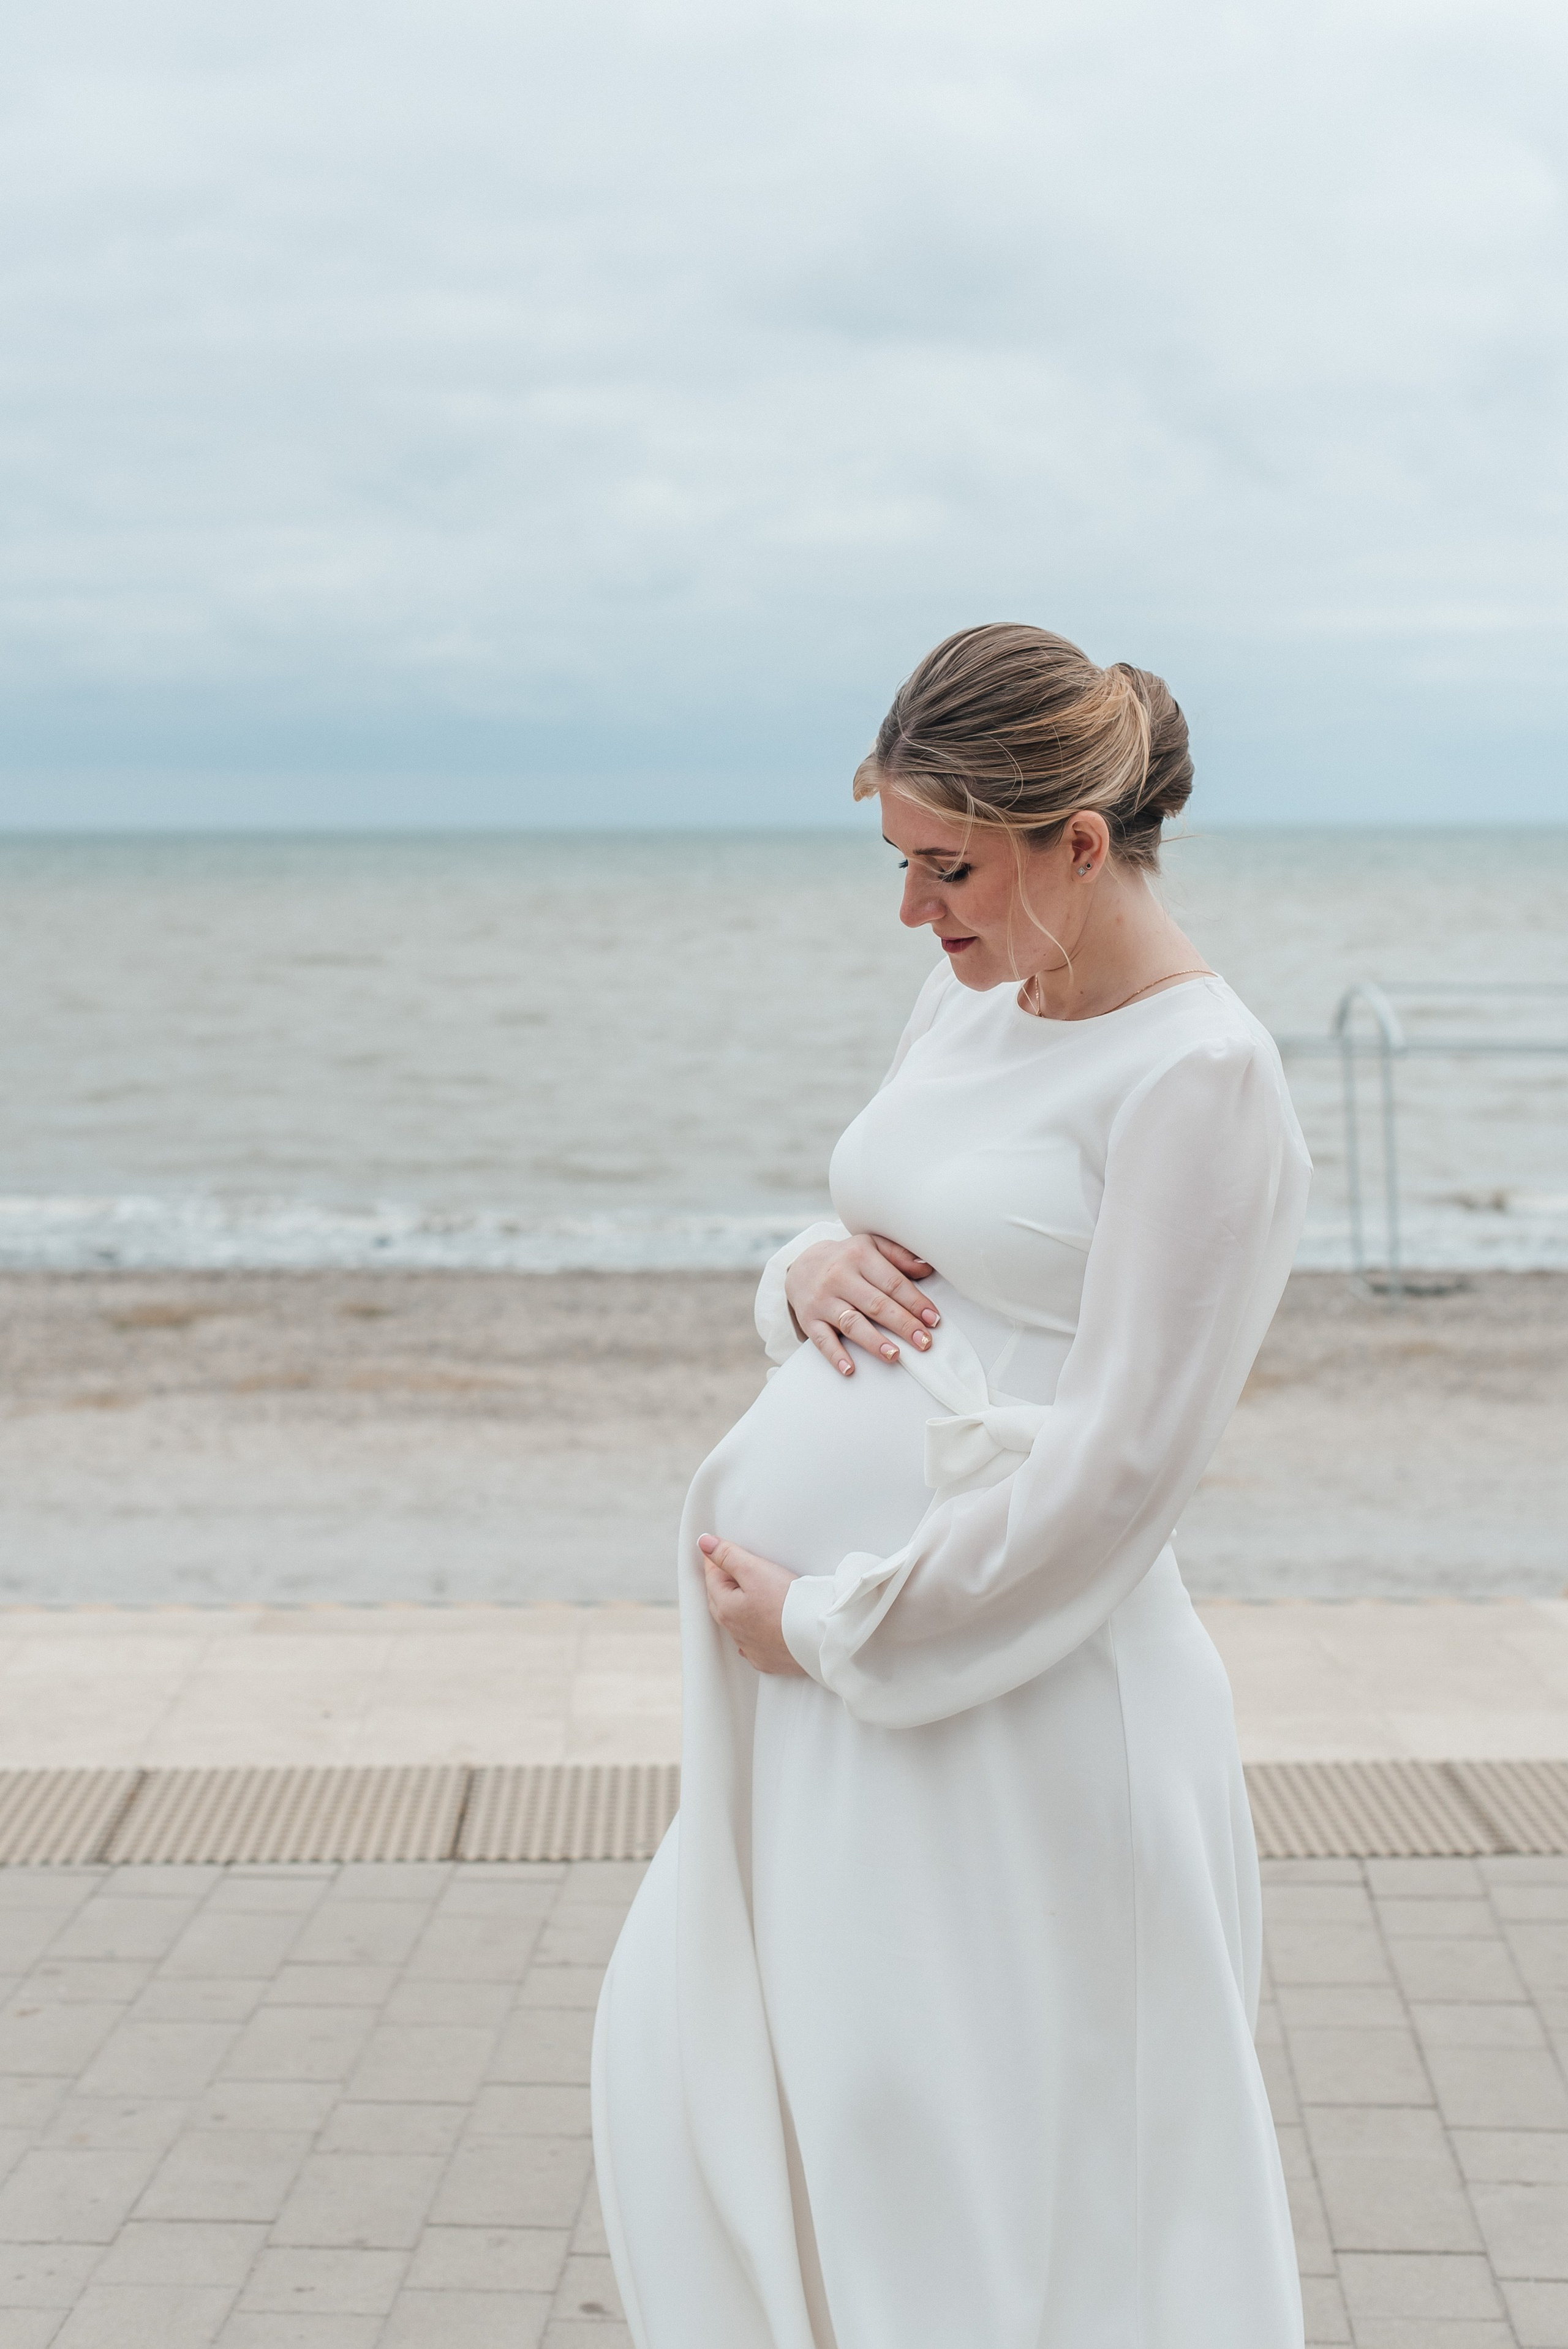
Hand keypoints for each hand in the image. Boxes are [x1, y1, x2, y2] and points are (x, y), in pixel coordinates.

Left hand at [698, 1536, 806, 1674]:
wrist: (818, 1637)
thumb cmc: (788, 1604)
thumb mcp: (754, 1570)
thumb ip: (728, 1555)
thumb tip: (704, 1543)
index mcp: (726, 1609)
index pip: (712, 1578)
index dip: (717, 1560)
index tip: (722, 1549)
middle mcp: (735, 1632)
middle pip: (722, 1601)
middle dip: (725, 1583)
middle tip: (734, 1567)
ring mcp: (752, 1649)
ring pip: (738, 1623)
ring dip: (740, 1608)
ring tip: (754, 1593)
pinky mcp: (769, 1659)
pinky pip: (754, 1644)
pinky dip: (755, 1632)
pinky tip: (762, 1625)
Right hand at [784, 1232, 940, 1376]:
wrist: (802, 1266)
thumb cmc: (847, 1259)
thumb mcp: (871, 1246)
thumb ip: (899, 1255)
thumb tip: (927, 1268)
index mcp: (859, 1256)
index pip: (892, 1282)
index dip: (914, 1302)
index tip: (932, 1319)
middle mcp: (839, 1277)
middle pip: (875, 1304)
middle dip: (902, 1325)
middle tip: (923, 1342)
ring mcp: (822, 1300)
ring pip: (852, 1323)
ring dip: (874, 1342)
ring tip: (894, 1355)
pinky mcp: (809, 1319)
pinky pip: (822, 1340)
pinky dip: (835, 1355)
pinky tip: (849, 1369)